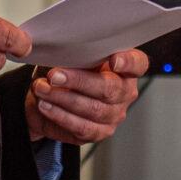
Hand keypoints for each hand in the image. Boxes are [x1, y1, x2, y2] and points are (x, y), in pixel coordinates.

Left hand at [27, 49, 147, 144]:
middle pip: (110, 88)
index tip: (113, 60)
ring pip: (94, 109)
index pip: (137, 63)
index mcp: (124, 67)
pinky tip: (46, 105)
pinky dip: (60, 115)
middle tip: (55, 75)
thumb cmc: (64, 69)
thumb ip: (78, 51)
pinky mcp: (99, 132)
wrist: (46, 96)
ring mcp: (114, 114)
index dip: (128, 62)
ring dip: (63, 99)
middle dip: (79, 81)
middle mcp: (124, 92)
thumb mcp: (71, 54)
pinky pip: (82, 127)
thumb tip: (67, 47)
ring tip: (42, 89)